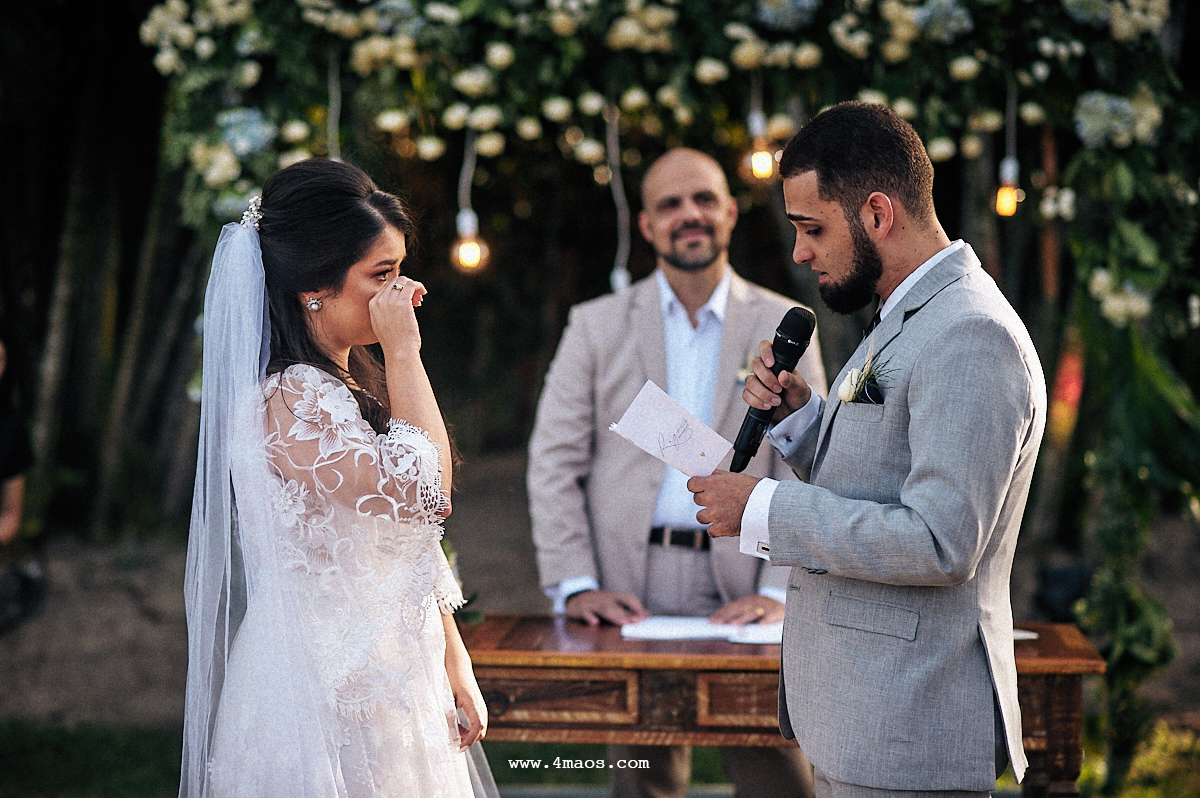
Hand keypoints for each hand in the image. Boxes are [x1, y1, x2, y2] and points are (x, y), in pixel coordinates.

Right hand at [369, 276, 426, 357]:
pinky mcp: (402, 303)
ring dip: (414, 287)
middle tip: (416, 299)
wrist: (399, 352)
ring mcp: (390, 301)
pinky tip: (423, 293)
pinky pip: (411, 285)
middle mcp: (379, 301)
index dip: (400, 290)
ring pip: (403, 281)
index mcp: (372, 305)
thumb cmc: (395, 343)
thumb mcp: (384, 325)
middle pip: (395, 282)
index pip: (387, 287)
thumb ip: (387, 311)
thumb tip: (401, 302)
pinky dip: (419, 286)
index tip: (409, 300)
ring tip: (420, 298)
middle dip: (407, 287)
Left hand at [445, 623, 486, 750]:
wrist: (457, 662)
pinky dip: (469, 728)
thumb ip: (447, 714)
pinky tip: (457, 726)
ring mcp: (479, 704)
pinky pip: (477, 721)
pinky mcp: (477, 704)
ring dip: (469, 734)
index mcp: (471, 702)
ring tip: (454, 735)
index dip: (470, 739)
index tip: (460, 748)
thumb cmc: (450, 677)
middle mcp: (479, 704)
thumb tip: (449, 733)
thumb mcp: (446, 696)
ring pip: (480, 726)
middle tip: (456, 746)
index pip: (478, 725)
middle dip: (470, 740)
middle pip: (482, 730)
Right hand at [565, 589, 649, 626]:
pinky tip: (595, 622)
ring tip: (623, 622)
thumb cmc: (599, 604)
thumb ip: (629, 610)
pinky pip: (585, 612)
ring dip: (613, 615)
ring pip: (603, 609)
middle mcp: (605, 599)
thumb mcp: (613, 604)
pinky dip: (590, 617)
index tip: (646, 616)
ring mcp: (593, 603)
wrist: (576, 599)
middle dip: (626, 613)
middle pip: (617, 605)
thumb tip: (648, 614)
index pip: (628, 598)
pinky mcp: (581, 609)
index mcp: (614, 598)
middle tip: (636, 621)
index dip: (637, 606)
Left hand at [687, 470, 759, 537]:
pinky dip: (717, 529)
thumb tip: (705, 475)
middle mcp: (710, 498)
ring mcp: (714, 514)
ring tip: (721, 513)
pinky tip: (725, 524)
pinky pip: (710, 530)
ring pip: (700, 517)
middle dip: (705, 500)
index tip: (699, 488)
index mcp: (712, 483)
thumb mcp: (733, 476)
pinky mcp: (720, 528)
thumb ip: (716, 476)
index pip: (691, 484)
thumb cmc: (752, 490)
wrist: (766, 505)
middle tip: (718, 501)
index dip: (696, 486)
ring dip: (708, 516)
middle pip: (697, 499)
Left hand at [708, 595, 784, 625]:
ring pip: (754, 612)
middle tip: (717, 623)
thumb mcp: (752, 610)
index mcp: (747, 601)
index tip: (710, 621)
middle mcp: (755, 601)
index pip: (731, 606)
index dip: (721, 613)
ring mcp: (766, 606)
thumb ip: (740, 615)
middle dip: (727, 616)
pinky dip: (767, 619)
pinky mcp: (778, 611)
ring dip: (744, 618)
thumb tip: (723, 624)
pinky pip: (772, 615)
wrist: (790, 606)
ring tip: (734, 625)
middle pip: (739, 609)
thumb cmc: (766, 611)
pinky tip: (761, 625)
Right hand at [744, 339, 811, 422]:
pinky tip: (768, 406)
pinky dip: (757, 402)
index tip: (771, 364)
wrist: (794, 410)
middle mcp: (764, 368)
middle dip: (766, 379)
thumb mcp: (799, 387)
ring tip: (777, 401)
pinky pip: (747, 395)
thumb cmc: (797, 393)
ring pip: (750, 381)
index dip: (765, 352)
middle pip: (755, 365)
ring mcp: (756, 380)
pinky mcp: (752, 394)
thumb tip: (782, 375)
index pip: (765, 346)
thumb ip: (792, 381)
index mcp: (776, 359)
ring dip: (763, 393)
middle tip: (779, 389)